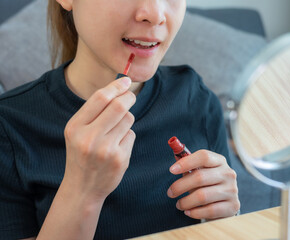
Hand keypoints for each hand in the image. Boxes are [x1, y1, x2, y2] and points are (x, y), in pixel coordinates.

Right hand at [62, 77, 135, 202]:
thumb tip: (119, 88)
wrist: (82, 188)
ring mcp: (106, 149)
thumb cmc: (81, 155)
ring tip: (115, 131)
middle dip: (129, 97)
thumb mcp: (77, 132)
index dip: (116, 86)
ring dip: (126, 120)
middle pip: (119, 106)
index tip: (126, 80)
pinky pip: (131, 135)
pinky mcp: (120, 159)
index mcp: (75, 127)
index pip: (100, 98)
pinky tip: (117, 147)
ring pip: (128, 120)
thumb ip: (93, 112)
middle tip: (131, 96)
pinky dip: (127, 136)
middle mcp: (89, 138)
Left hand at [167, 150, 239, 219]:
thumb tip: (176, 158)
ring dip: (186, 202)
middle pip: (200, 177)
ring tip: (179, 204)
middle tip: (170, 192)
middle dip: (180, 186)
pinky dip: (195, 212)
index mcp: (219, 161)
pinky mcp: (232, 206)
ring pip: (202, 196)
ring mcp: (232, 190)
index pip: (204, 156)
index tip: (172, 170)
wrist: (225, 202)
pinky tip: (188, 211)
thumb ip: (189, 165)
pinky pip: (209, 210)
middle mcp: (228, 174)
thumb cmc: (207, 183)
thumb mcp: (200, 171)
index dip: (186, 162)